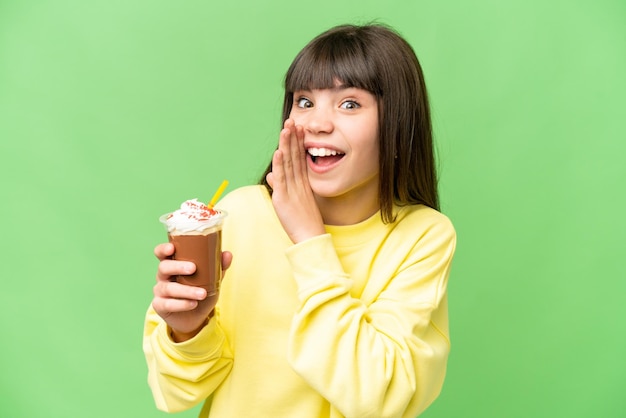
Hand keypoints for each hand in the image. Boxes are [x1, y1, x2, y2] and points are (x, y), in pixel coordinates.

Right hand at [151, 243, 232, 341]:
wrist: (196, 318)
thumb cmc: (201, 291)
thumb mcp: (212, 279)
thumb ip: (218, 267)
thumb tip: (228, 254)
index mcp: (173, 264)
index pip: (162, 253)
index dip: (163, 249)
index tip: (172, 247)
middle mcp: (163, 276)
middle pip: (164, 267)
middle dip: (178, 266)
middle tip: (193, 268)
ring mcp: (160, 291)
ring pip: (168, 288)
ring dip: (186, 290)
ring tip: (202, 293)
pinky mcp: (160, 306)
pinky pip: (167, 304)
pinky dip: (182, 304)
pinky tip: (193, 304)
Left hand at [266, 119, 324, 242]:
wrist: (311, 238)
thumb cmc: (303, 223)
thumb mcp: (291, 201)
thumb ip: (281, 186)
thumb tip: (271, 175)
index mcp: (302, 184)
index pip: (298, 159)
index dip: (297, 143)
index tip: (297, 128)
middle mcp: (298, 184)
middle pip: (295, 156)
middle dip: (293, 138)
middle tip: (293, 121)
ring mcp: (292, 189)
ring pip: (288, 163)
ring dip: (287, 145)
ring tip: (286, 129)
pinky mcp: (284, 198)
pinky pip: (282, 178)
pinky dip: (280, 164)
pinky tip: (279, 151)